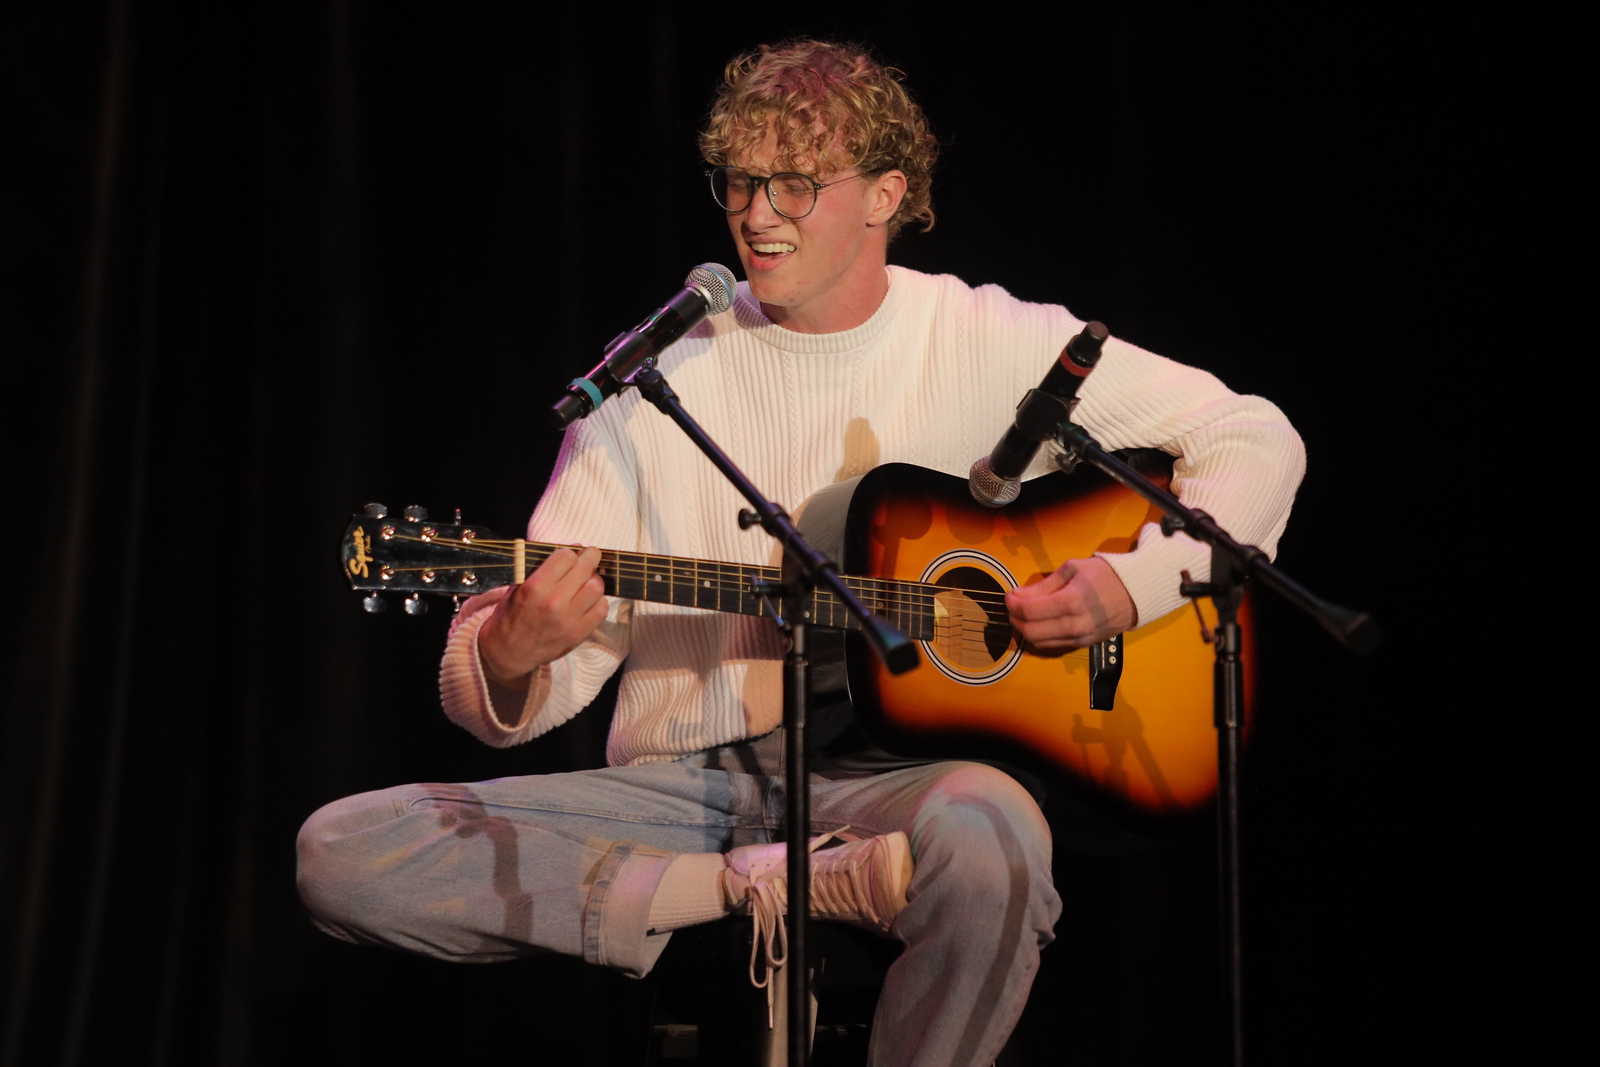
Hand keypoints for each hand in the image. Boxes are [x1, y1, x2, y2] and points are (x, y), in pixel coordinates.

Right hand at [477, 546, 607, 693]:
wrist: (509, 652)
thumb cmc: (511, 615)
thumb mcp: (518, 585)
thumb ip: (544, 567)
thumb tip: (576, 548)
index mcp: (535, 587)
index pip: (566, 556)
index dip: (569, 553)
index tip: (570, 556)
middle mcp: (554, 602)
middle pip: (586, 569)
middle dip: (590, 558)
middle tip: (589, 557)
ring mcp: (569, 620)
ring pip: (597, 588)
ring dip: (594, 581)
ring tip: (586, 582)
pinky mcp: (579, 634)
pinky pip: (601, 610)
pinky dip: (598, 601)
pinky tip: (588, 601)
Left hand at [1005, 555, 1135, 655]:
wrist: (1136, 594)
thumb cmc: (1105, 575)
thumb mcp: (1073, 569)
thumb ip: (1044, 585)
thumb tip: (1018, 595)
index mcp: (1071, 601)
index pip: (1029, 610)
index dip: (1012, 603)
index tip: (1009, 595)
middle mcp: (1075, 624)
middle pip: (1030, 631)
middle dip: (1015, 618)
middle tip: (1013, 605)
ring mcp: (1080, 638)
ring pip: (1039, 642)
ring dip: (1025, 629)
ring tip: (1023, 613)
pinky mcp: (1083, 644)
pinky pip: (1053, 645)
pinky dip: (1040, 636)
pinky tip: (1039, 622)